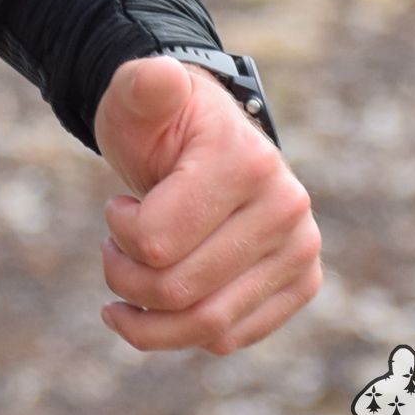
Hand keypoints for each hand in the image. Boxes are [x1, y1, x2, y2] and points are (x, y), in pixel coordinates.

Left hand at [93, 54, 321, 354]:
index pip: (156, 242)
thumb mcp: (136, 97)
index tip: (117, 206)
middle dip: (126, 279)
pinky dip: (183, 332)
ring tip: (128, 281)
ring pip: (208, 327)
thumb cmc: (160, 123)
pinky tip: (161, 306)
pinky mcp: (301, 282)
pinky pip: (232, 337)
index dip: (118, 233)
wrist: (202, 140)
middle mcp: (287, 209)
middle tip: (113, 249)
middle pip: (180, 291)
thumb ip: (141, 86)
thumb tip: (159, 77)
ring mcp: (301, 249)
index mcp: (248, 162)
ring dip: (150, 318)